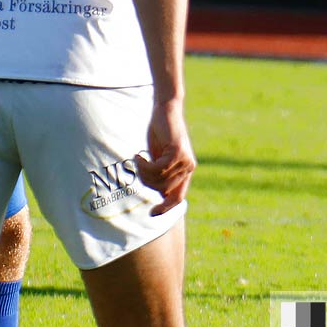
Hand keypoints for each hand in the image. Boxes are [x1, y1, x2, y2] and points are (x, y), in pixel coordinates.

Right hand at [135, 98, 195, 214]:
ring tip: (140, 159)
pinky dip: (144, 165)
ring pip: (158, 180)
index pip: (178, 198)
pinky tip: (139, 156)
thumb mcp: (158, 159)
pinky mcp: (178, 152)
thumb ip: (160, 176)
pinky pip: (157, 169)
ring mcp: (185, 161)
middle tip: (139, 167)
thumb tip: (159, 196)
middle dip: (146, 182)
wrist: (166, 112)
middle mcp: (188, 168)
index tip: (151, 214)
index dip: (166, 208)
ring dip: (143, 172)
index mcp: (185, 172)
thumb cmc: (160, 135)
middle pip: (162, 190)